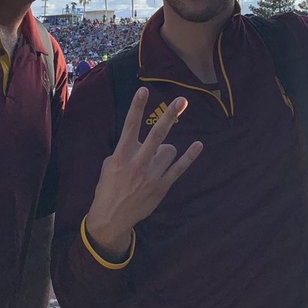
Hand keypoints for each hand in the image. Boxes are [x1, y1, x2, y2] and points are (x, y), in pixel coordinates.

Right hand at [85, 88, 201, 258]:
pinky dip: (189, 156)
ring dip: (165, 151)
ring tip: (153, 162)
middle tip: (181, 101)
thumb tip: (143, 137)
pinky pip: (179, 168)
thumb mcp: (110, 164)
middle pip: (157, 134)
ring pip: (169, 150)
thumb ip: (126, 149)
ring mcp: (151, 176)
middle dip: (170, 116)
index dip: (137, 108)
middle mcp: (137, 163)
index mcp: (121, 155)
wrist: (112, 217)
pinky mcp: (162, 186)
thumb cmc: (109, 186)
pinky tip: (198, 145)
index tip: (143, 90)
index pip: (130, 126)